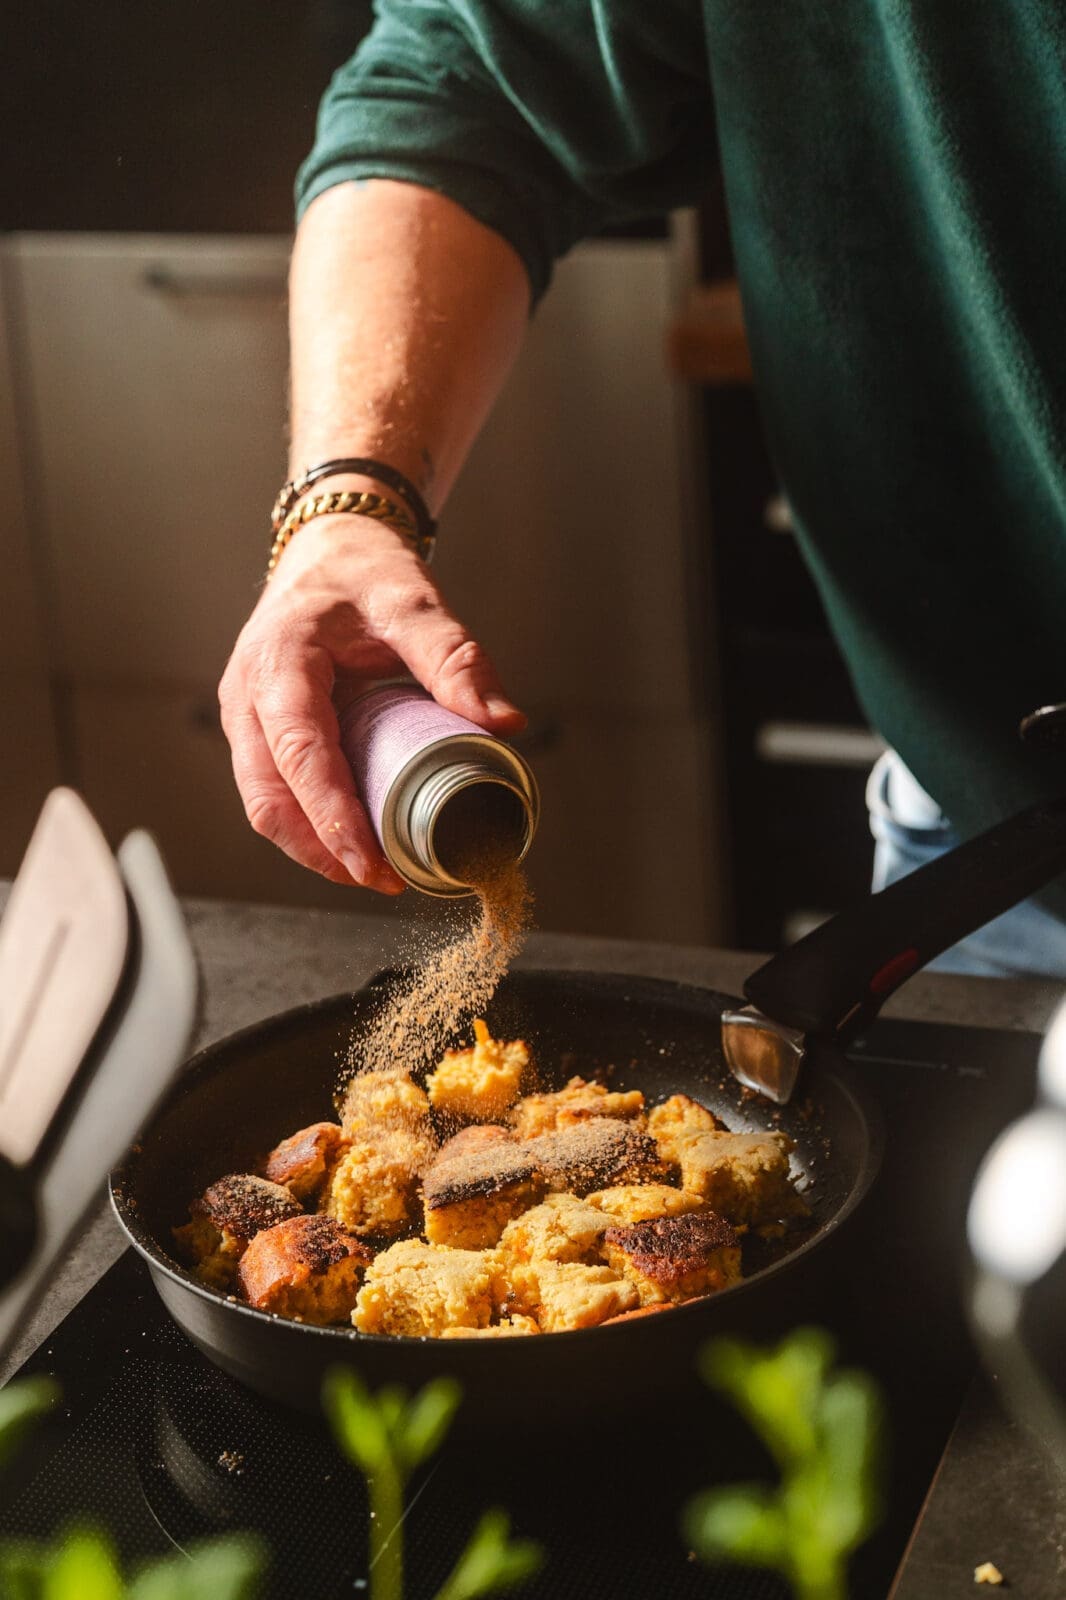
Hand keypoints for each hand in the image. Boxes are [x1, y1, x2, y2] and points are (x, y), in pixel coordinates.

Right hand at [218, 516, 525, 891]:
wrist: (329, 549)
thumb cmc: (363, 572)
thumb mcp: (414, 603)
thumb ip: (457, 660)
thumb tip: (504, 724)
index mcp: (279, 662)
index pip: (300, 756)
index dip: (332, 818)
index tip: (371, 864)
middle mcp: (246, 696)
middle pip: (269, 799)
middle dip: (322, 851)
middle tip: (383, 880)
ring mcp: (245, 718)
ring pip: (266, 805)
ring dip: (314, 847)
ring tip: (375, 871)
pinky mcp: (258, 732)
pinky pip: (276, 792)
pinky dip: (311, 824)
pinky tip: (356, 840)